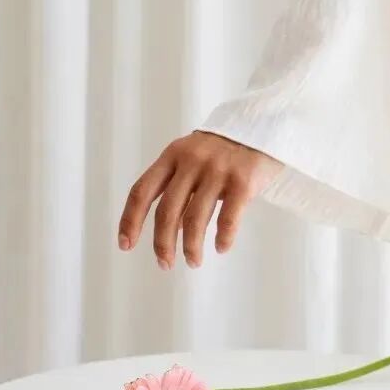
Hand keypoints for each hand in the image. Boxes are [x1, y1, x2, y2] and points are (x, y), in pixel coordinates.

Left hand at [118, 131, 282, 269]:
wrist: (264, 125)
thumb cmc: (223, 150)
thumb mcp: (192, 158)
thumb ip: (178, 186)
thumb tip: (170, 230)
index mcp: (172, 156)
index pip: (141, 191)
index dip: (130, 220)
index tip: (126, 245)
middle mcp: (191, 162)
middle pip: (167, 211)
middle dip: (162, 243)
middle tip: (165, 264)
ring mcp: (217, 170)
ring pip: (195, 219)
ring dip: (191, 247)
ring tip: (193, 262)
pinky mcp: (243, 181)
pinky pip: (228, 218)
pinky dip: (223, 238)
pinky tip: (221, 248)